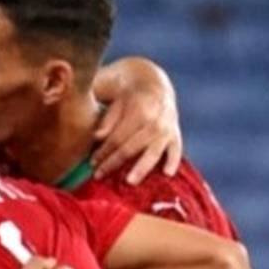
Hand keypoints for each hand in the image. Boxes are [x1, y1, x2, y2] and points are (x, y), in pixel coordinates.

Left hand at [91, 59, 181, 184]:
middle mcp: (155, 120)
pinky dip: (173, 161)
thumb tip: (98, 137)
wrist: (154, 86)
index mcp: (139, 110)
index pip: (117, 137)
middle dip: (113, 162)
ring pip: (153, 152)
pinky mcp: (175, 135)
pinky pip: (176, 150)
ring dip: (141, 168)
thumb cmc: (127, 98)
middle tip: (98, 176)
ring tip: (130, 182)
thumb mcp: (115, 102)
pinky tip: (167, 174)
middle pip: (131, 147)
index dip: (103, 151)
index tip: (92, 162)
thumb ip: (108, 120)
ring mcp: (167, 129)